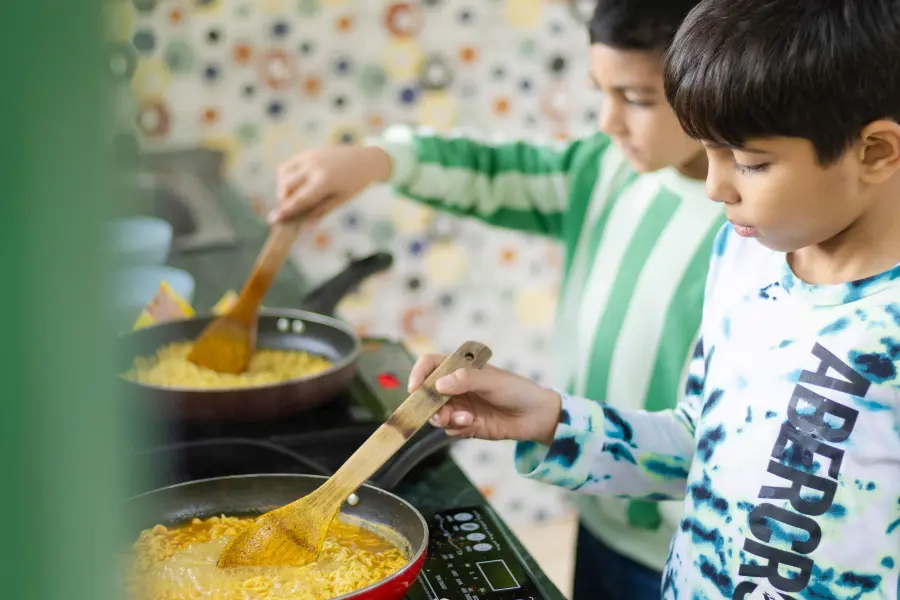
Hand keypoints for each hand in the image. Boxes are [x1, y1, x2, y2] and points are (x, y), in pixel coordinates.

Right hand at [269, 146, 392, 223]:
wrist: (366, 159)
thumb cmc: (355, 183)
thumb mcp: (341, 200)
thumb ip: (321, 212)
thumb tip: (305, 228)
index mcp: (324, 182)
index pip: (299, 199)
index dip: (285, 210)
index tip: (273, 219)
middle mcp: (314, 168)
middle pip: (287, 186)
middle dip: (284, 199)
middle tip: (290, 208)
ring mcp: (310, 157)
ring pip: (283, 173)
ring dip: (283, 187)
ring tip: (294, 195)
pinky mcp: (308, 152)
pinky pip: (288, 164)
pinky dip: (286, 176)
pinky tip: (296, 184)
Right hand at [408, 354, 561, 444]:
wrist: (536, 416)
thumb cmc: (516, 390)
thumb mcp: (492, 381)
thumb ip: (466, 380)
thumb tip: (439, 384)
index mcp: (460, 368)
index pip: (430, 364)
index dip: (419, 374)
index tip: (414, 389)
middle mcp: (455, 386)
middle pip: (428, 394)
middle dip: (430, 405)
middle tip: (441, 414)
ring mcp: (459, 406)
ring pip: (436, 414)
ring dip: (447, 419)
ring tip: (466, 420)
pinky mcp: (465, 425)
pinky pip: (450, 430)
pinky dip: (458, 429)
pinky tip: (475, 425)